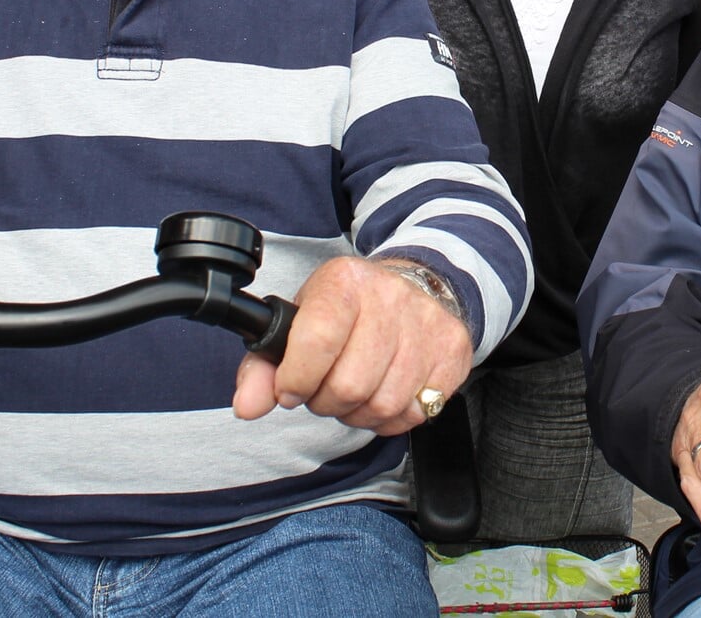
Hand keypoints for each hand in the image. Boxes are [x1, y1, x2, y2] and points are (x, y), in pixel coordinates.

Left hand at [230, 256, 472, 435]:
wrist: (421, 283)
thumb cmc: (351, 308)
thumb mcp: (301, 320)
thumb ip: (264, 366)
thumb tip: (247, 406)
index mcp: (344, 283)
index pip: (315, 342)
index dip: (296, 380)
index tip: (291, 387)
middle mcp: (390, 299)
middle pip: (348, 386)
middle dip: (327, 401)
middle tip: (326, 388)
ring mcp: (427, 326)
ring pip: (381, 406)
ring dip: (359, 413)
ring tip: (356, 390)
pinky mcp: (453, 353)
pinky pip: (413, 414)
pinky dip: (391, 418)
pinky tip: (385, 393)